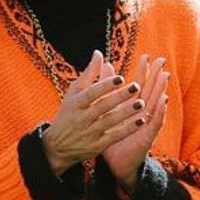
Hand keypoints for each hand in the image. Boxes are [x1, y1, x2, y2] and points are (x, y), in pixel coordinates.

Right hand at [40, 50, 145, 175]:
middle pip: (102, 107)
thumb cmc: (69, 113)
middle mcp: (81, 118)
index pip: (91, 93)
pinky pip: (114, 137)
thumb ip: (89, 74)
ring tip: (142, 103)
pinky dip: (127, 129)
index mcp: (75, 103)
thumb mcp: (74, 93)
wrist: (57, 146)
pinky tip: (141, 121)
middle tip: (136, 86)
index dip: (105, 86)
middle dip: (119, 97)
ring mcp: (89, 133)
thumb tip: (99, 53)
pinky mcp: (96, 146)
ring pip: (109, 122)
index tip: (120, 77)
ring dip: (126, 113)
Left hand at [103, 55, 169, 193]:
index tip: (146, 56)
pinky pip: (156, 122)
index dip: (144, 71)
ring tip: (164, 76)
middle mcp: (143, 113)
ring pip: (156, 104)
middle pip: (151, 91)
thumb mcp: (108, 113)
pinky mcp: (148, 136)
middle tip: (160, 61)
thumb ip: (107, 91)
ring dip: (161, 90)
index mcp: (133, 107)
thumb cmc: (113, 137)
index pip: (140, 86)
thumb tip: (104, 70)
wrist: (116, 163)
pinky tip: (163, 101)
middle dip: (156, 76)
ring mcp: (147, 125)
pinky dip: (160, 111)